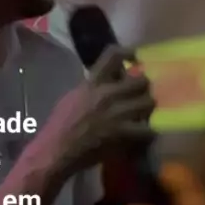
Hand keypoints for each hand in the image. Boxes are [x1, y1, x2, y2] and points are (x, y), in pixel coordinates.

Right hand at [47, 46, 155, 172]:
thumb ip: (92, 86)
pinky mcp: (123, 134)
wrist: (56, 151)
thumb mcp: (72, 97)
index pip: (114, 55)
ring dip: (147, 109)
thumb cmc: (59, 126)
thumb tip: (111, 80)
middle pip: (141, 81)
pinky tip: (142, 135)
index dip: (129, 53)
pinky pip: (148, 129)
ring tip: (142, 116)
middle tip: (140, 96)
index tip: (135, 60)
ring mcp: (116, 114)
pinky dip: (147, 133)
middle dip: (143, 89)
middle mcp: (107, 94)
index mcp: (92, 83)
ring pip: (148, 103)